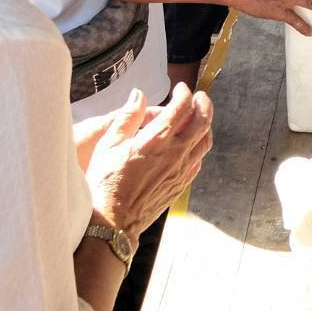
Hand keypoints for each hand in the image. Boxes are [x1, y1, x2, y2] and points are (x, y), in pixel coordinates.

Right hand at [85, 85, 213, 237]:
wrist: (113, 222)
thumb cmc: (105, 182)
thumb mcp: (108, 144)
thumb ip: (127, 117)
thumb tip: (139, 94)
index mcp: (156, 140)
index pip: (181, 107)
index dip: (184, 93)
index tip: (180, 88)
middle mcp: (174, 154)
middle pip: (202, 121)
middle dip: (203, 103)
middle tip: (199, 95)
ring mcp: (180, 170)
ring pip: (205, 141)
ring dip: (206, 124)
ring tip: (199, 116)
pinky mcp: (181, 184)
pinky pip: (198, 161)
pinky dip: (199, 146)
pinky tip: (191, 144)